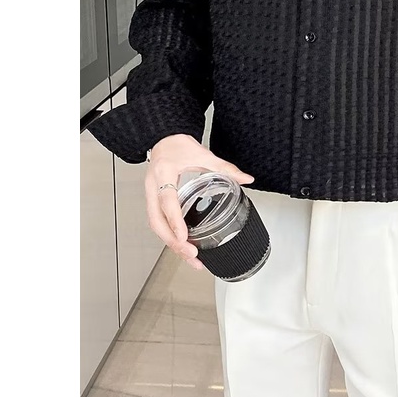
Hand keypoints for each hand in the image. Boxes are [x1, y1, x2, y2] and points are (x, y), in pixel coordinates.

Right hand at [146, 134, 254, 269]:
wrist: (164, 138)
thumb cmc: (178, 145)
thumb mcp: (204, 154)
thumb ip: (226, 168)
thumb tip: (246, 179)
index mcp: (164, 173)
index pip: (167, 200)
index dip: (175, 220)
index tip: (184, 237)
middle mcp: (153, 186)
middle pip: (156, 221)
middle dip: (173, 241)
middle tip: (191, 253)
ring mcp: (150, 195)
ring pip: (156, 225)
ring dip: (171, 244)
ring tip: (191, 258)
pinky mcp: (154, 201)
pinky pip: (158, 223)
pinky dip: (169, 237)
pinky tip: (183, 247)